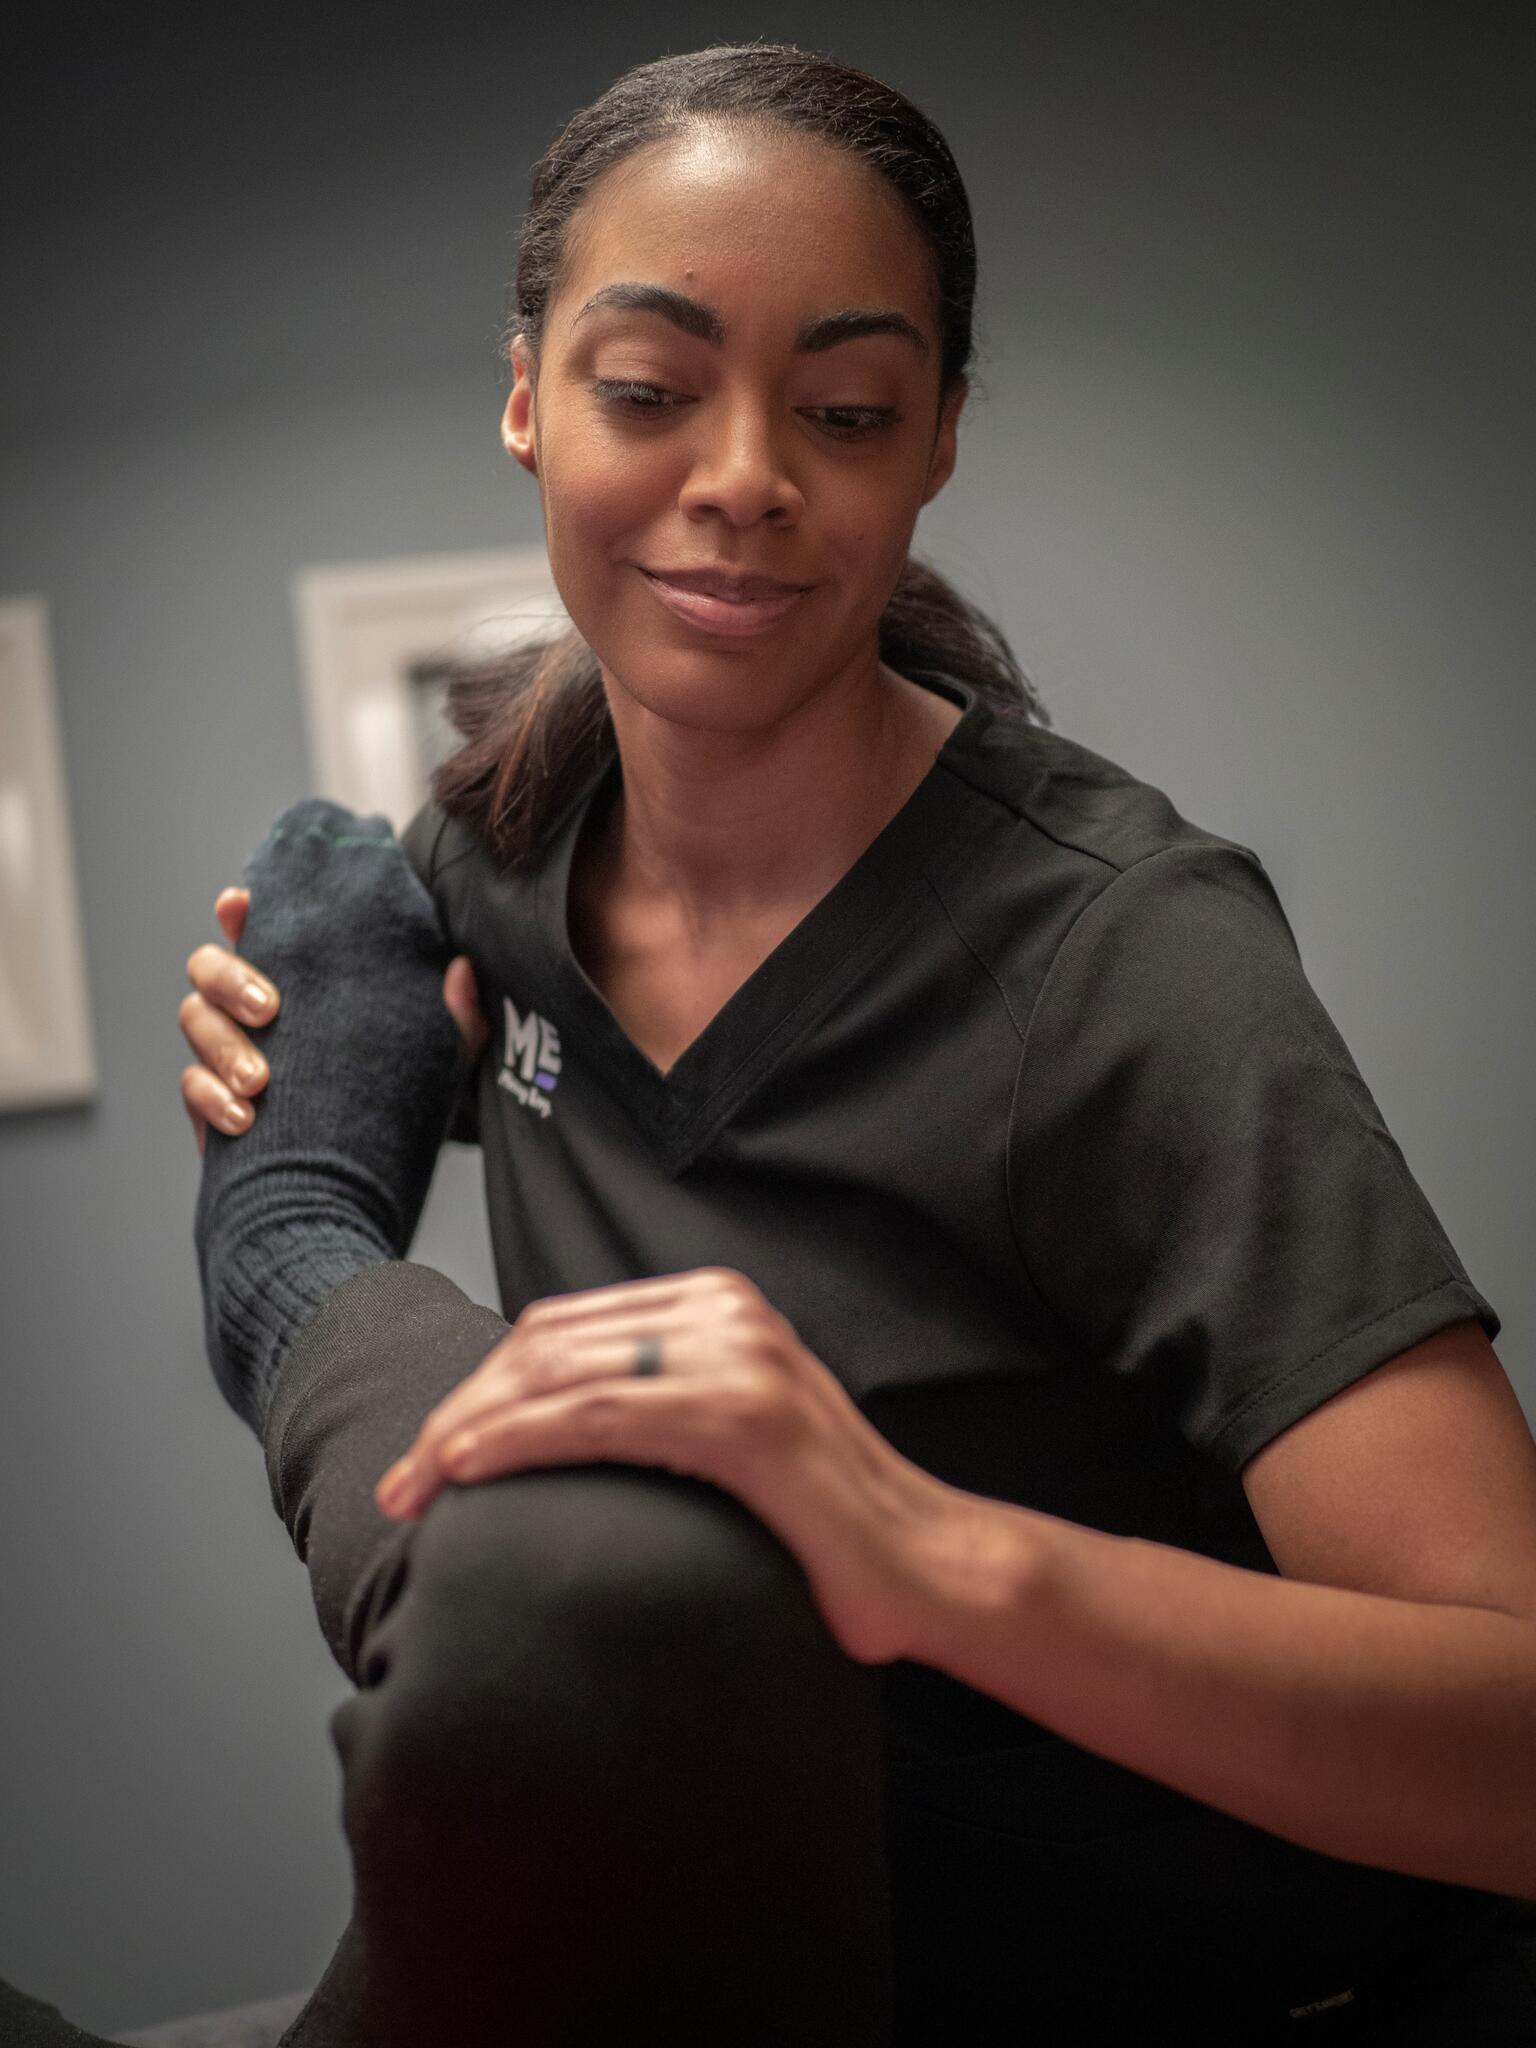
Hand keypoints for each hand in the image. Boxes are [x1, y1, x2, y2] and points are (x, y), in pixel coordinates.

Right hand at [180, 887, 489, 1154]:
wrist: (356, 1194)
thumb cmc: (391, 1111)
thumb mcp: (434, 1062)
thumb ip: (454, 1018)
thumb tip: (464, 970)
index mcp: (300, 984)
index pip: (260, 930)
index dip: (240, 910)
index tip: (240, 904)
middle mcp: (252, 1011)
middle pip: (209, 966)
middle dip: (230, 978)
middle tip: (269, 1010)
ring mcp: (226, 1055)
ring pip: (196, 1021)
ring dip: (223, 1046)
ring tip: (260, 1080)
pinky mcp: (212, 1106)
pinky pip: (191, 1088)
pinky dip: (209, 1099)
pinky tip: (244, 1119)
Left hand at [373, 1266, 967, 1665]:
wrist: (929, 1567)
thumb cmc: (824, 1525)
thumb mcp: (729, 1438)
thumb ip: (656, 1409)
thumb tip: (545, 1429)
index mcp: (716, 1305)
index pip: (560, 1327)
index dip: (479, 1384)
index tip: (429, 1450)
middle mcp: (724, 1311)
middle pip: (544, 1342)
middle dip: (458, 1409)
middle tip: (400, 1481)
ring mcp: (736, 1355)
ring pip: (556, 1374)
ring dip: (466, 1430)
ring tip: (412, 1488)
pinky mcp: (741, 1415)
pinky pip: (595, 1416)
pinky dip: (515, 1441)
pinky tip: (465, 1474)